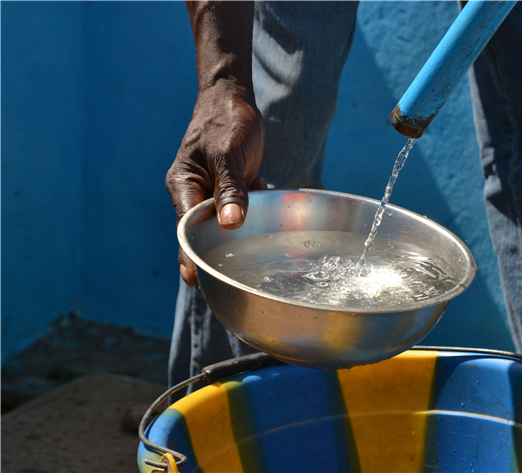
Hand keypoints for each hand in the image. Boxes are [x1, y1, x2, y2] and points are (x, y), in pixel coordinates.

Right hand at [166, 78, 265, 285]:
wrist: (233, 97)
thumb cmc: (226, 121)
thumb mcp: (229, 155)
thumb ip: (231, 189)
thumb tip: (230, 224)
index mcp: (183, 185)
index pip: (185, 228)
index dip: (190, 254)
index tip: (195, 279)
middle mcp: (193, 192)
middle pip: (201, 231)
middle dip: (216, 250)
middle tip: (228, 276)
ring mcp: (211, 191)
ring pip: (223, 220)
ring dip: (240, 224)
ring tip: (255, 239)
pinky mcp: (228, 187)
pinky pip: (238, 206)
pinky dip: (252, 205)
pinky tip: (263, 188)